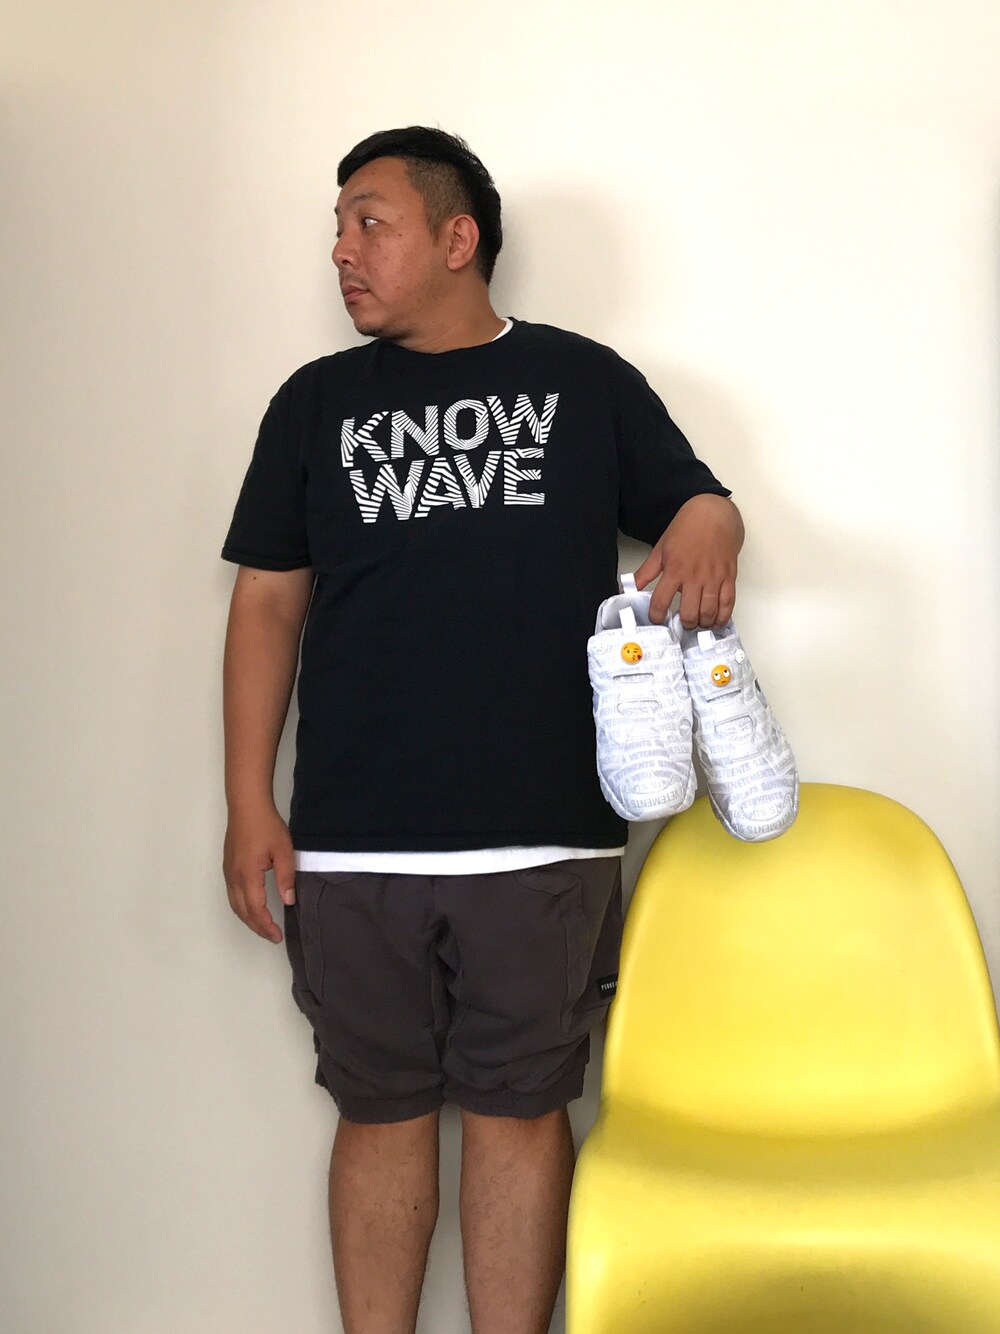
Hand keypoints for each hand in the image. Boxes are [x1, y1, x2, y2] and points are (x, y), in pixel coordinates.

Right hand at [223, 803, 296, 943]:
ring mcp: (228, 872)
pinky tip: (251, 907)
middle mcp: (234, 877)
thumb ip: (285, 877)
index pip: (256, 910)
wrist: (246, 805)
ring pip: (235, 904)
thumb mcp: (283, 851)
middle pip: (242, 911)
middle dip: (257, 927)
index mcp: (248, 876)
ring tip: (263, 926)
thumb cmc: (266, 826)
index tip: (277, 936)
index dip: (266, 926)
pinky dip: (241, 907)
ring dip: (248, 919)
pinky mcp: (228, 866)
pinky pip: (232, 895)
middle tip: (272, 936)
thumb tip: (288, 900)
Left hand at [635, 494, 742, 627]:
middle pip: (689, 613)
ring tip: (697, 622)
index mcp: (674, 569)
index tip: (657, 619)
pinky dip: (722, 617)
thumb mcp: (660, 549)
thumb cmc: (687, 529)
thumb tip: (626, 587)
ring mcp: (713, 578)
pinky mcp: (729, 577)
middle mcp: (694, 576)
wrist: (714, 514)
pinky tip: (716, 621)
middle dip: (684, 624)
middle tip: (682, 623)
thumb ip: (645, 573)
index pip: (660, 602)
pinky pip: (728, 604)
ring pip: (708, 612)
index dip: (657, 616)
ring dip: (702, 623)